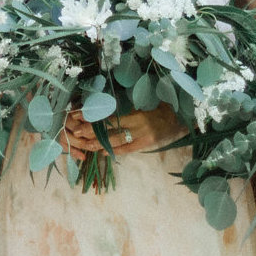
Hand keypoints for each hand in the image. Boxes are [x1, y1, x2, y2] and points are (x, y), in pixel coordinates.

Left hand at [62, 104, 181, 158]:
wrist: (179, 118)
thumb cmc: (158, 107)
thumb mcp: (142, 104)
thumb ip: (125, 108)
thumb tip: (102, 109)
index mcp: (136, 113)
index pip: (110, 116)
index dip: (94, 117)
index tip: (79, 116)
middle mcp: (139, 126)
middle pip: (111, 130)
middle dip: (92, 132)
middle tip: (77, 132)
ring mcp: (143, 137)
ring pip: (117, 142)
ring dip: (100, 144)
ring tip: (86, 145)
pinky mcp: (146, 145)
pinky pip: (128, 149)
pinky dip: (115, 151)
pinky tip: (103, 151)